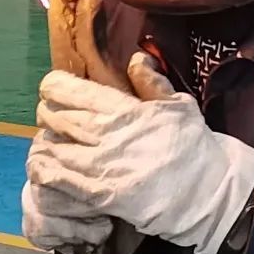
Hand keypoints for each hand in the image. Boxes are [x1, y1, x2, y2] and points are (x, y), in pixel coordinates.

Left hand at [25, 53, 253, 253]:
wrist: (208, 193)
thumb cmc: (193, 144)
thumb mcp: (177, 104)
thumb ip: (150, 81)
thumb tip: (136, 57)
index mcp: (119, 109)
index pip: (65, 89)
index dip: (53, 86)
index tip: (56, 89)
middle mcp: (103, 135)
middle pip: (51, 116)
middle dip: (48, 114)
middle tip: (54, 116)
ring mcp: (98, 167)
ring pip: (50, 147)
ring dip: (46, 143)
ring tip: (54, 142)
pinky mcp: (98, 196)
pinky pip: (56, 181)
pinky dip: (46, 171)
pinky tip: (48, 168)